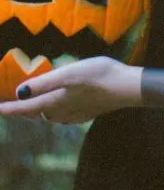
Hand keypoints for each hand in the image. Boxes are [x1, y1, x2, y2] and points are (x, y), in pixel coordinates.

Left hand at [0, 56, 142, 123]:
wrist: (126, 88)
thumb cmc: (98, 75)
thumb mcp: (69, 73)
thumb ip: (44, 83)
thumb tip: (20, 92)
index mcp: (56, 101)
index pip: (27, 107)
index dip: (11, 108)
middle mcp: (63, 112)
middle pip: (37, 113)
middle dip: (23, 110)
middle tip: (12, 105)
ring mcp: (76, 114)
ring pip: (50, 115)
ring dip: (38, 110)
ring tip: (31, 103)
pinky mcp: (87, 112)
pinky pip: (64, 115)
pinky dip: (54, 111)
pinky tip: (60, 106)